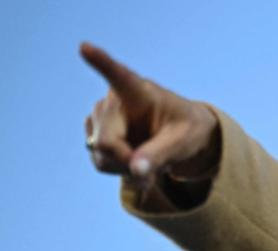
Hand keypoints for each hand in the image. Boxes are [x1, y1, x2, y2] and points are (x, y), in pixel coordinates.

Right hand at [80, 42, 219, 182]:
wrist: (182, 137)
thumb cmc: (187, 130)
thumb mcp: (183, 142)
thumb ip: (160, 154)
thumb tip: (134, 170)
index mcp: (137, 91)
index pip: (117, 75)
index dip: (100, 62)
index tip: (84, 47)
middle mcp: (112, 101)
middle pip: (106, 143)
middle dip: (129, 163)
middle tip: (156, 170)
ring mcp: (100, 118)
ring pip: (102, 157)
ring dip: (127, 169)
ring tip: (151, 162)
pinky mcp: (95, 134)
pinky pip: (102, 163)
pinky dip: (122, 172)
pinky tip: (139, 163)